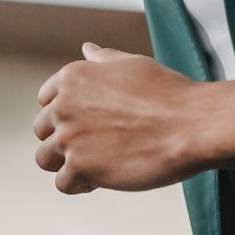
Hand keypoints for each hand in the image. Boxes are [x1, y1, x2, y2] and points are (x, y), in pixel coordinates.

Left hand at [33, 42, 234, 193]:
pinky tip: (101, 180)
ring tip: (95, 165)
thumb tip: (87, 48)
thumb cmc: (169, 94)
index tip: (86, 124)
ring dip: (66, 164)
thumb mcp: (132, 64)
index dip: (65, 115)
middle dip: (64, 140)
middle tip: (96, 146)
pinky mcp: (80, 167)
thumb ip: (103, 59)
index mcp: (73, 78)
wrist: (191, 124)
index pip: (45, 100)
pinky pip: (62, 184)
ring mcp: (70, 137)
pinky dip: (79, 185)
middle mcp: (64, 105)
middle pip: (42, 131)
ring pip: (45, 159)